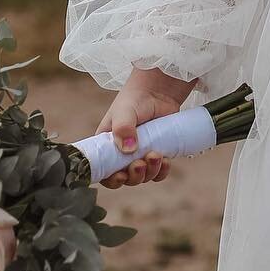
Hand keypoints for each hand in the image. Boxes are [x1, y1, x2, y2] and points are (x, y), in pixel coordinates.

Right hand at [95, 68, 194, 187]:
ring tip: (155, 156)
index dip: (110, 179)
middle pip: (125, 179)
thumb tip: (128, 150)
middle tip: (139, 164)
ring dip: (149, 172)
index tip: (120, 176)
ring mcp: (141, 154)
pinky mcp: (158, 153)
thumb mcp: (124, 111)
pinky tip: (165, 160)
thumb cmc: (135, 98)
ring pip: (143, 176)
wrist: (159, 91)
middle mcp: (122, 153)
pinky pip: (159, 171)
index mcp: (107, 146)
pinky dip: (162, 171)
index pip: (104, 171)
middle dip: (133, 176)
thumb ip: (123, 128)